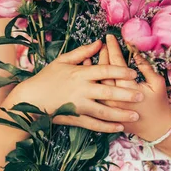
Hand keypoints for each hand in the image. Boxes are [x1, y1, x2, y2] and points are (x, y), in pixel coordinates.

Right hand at [13, 39, 144, 132]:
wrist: (30, 99)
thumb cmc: (47, 77)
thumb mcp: (62, 60)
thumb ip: (82, 52)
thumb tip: (99, 43)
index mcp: (79, 73)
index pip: (104, 70)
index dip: (120, 71)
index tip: (134, 73)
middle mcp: (81, 90)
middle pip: (107, 91)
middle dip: (126, 94)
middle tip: (141, 96)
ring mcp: (78, 105)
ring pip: (103, 111)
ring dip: (120, 114)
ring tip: (135, 116)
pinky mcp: (75, 118)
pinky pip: (94, 124)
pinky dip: (107, 127)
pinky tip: (119, 128)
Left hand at [87, 34, 170, 141]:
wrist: (155, 128)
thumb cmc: (159, 104)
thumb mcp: (157, 84)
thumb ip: (146, 68)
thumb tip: (136, 53)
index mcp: (129, 88)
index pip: (117, 64)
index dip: (113, 49)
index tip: (109, 37)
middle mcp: (115, 97)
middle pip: (104, 71)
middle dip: (103, 54)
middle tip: (102, 43)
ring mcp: (108, 105)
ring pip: (96, 82)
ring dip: (92, 67)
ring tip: (90, 54)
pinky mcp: (105, 111)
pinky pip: (93, 93)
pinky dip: (90, 81)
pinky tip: (87, 71)